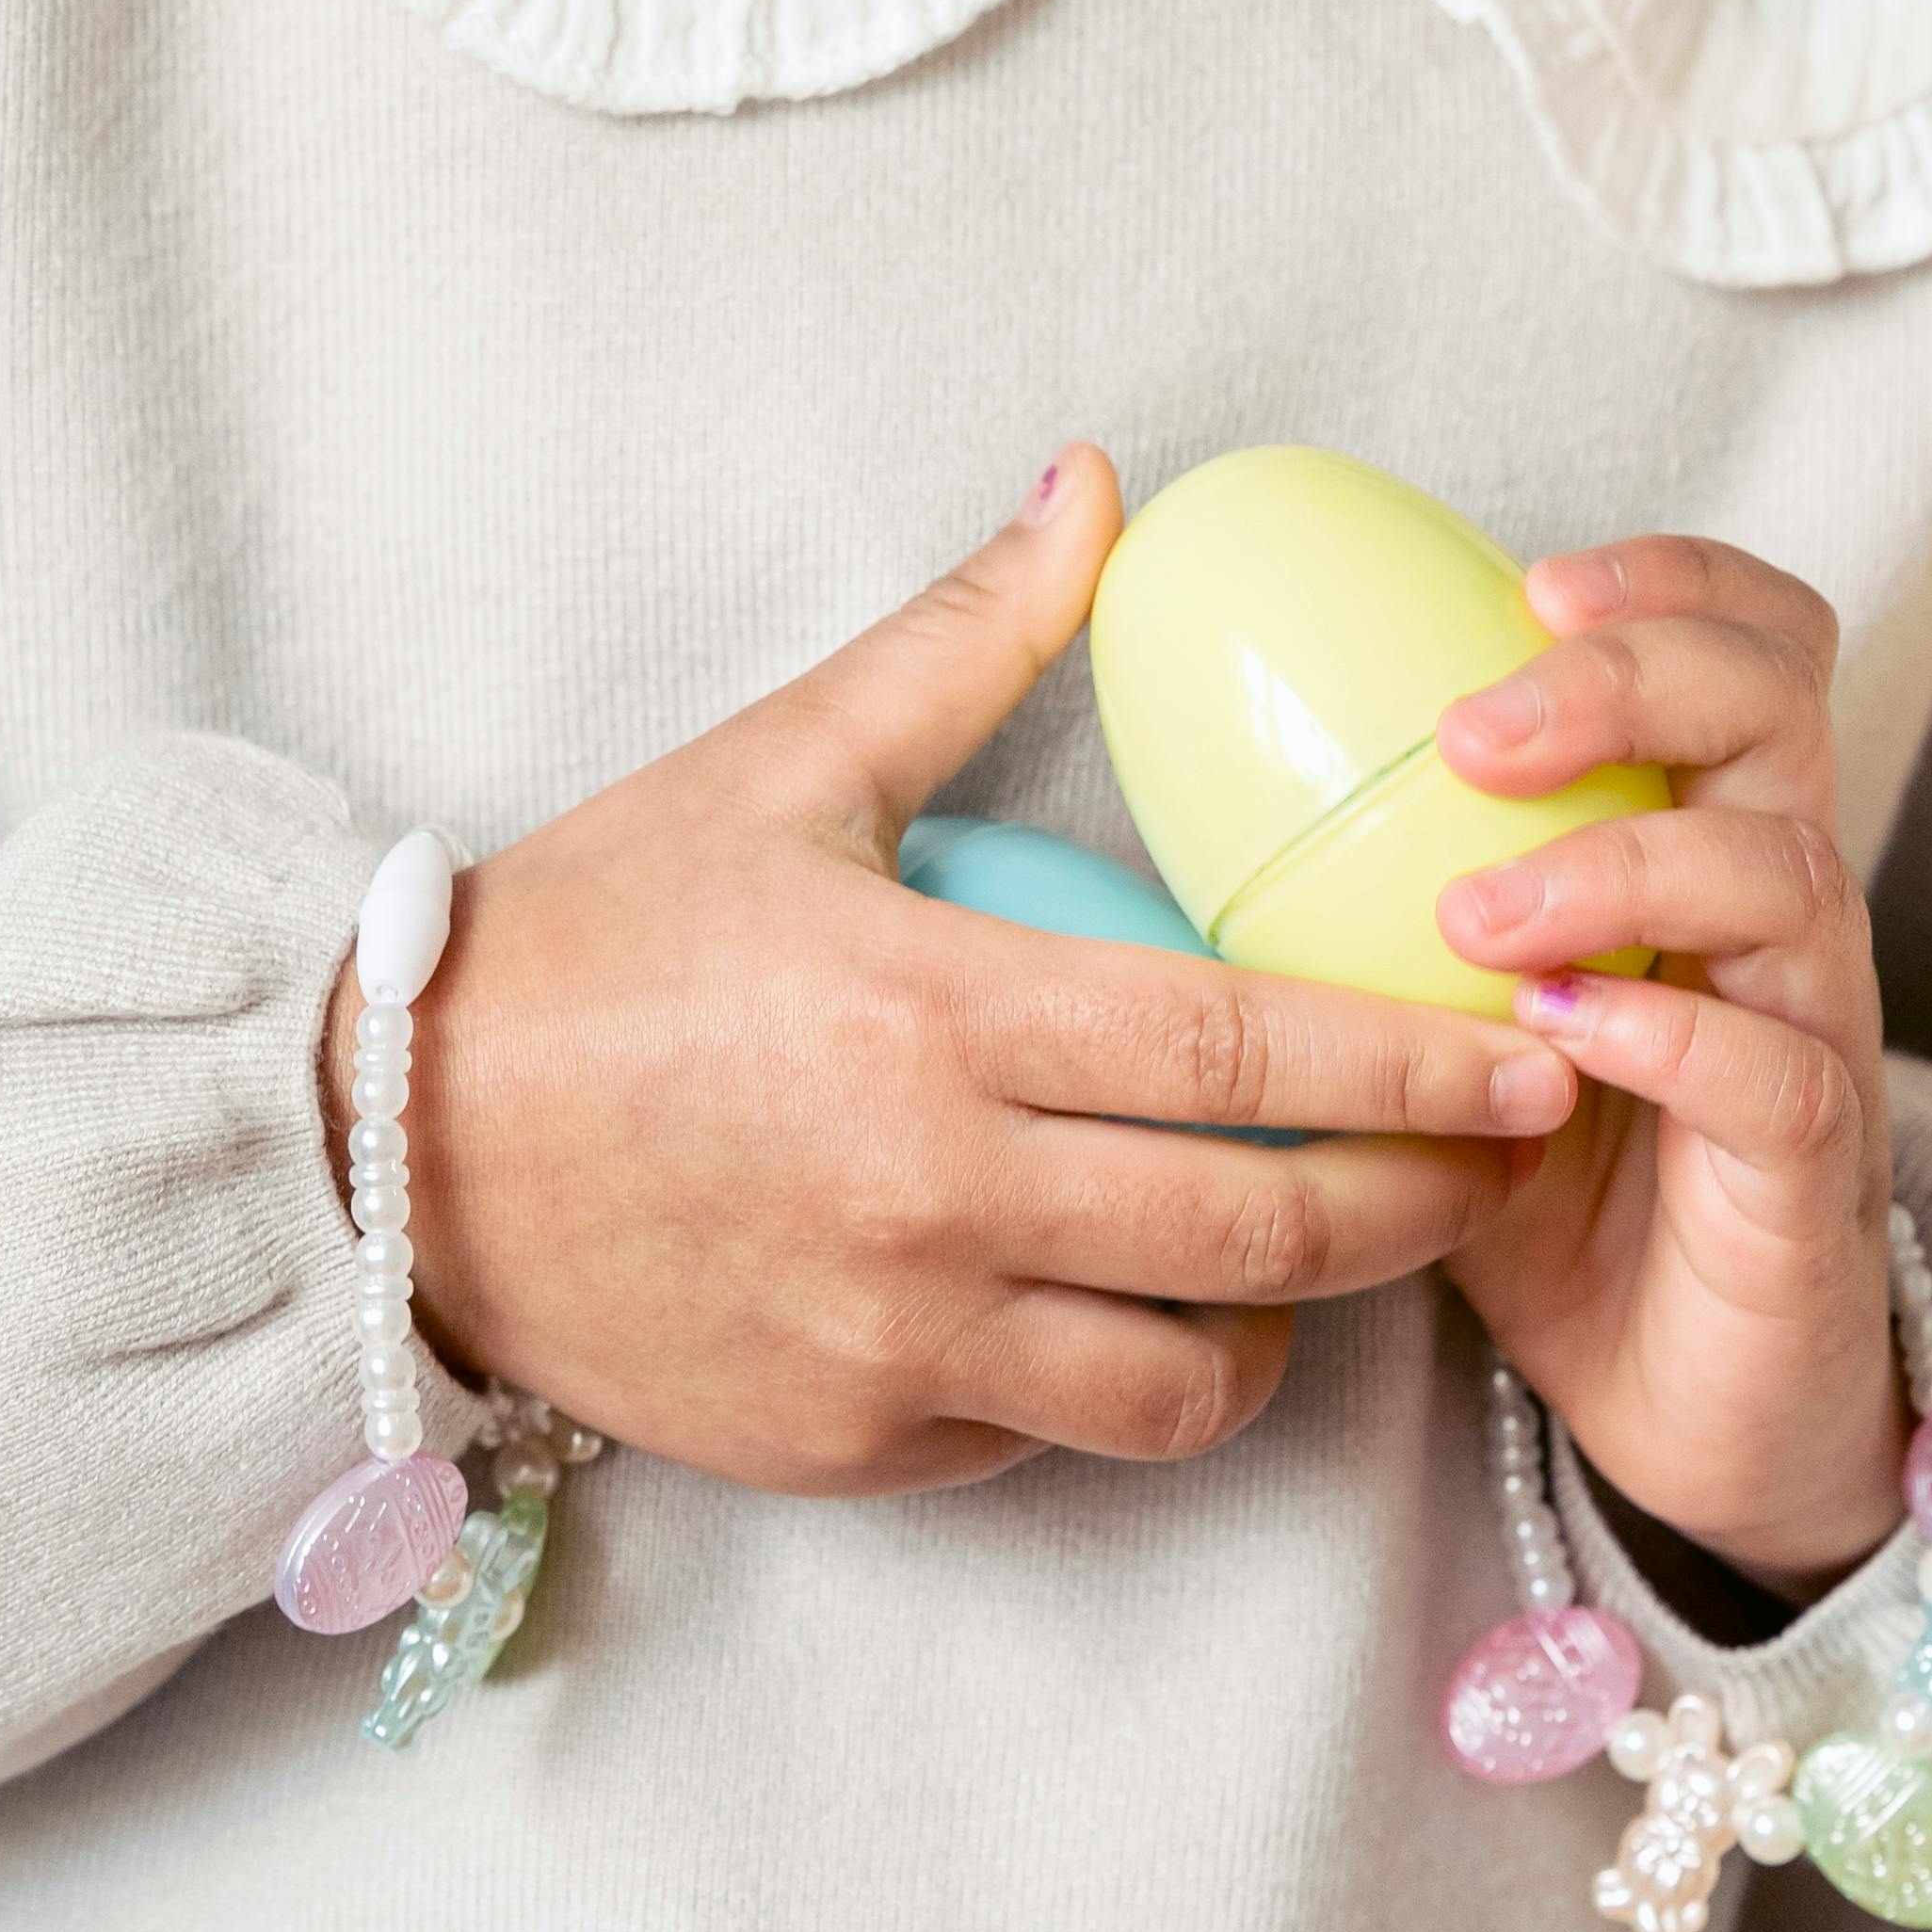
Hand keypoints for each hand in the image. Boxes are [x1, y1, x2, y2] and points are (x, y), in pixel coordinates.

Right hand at [333, 452, 1580, 1496]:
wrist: (399, 1142)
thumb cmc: (598, 935)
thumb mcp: (785, 762)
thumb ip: (968, 636)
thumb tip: (1097, 486)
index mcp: (934, 1015)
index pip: (1240, 1048)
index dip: (1409, 1061)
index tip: (1532, 1047)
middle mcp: (932, 1199)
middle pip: (1255, 1230)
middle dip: (1417, 1202)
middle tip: (1503, 1156)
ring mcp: (894, 1344)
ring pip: (1181, 1381)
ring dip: (1284, 1325)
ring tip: (1323, 1250)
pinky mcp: (852, 1445)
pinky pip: (1052, 1439)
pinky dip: (1125, 1380)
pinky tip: (1145, 1307)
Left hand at [1428, 532, 1903, 1597]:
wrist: (1679, 1403)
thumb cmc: (1547, 1171)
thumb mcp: (1440, 1001)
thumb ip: (1363, 885)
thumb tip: (1185, 760)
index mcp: (1703, 829)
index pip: (1748, 641)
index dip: (1668, 579)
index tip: (1529, 578)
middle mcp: (1779, 902)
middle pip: (1773, 704)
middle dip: (1629, 675)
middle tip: (1472, 730)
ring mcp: (1810, 1027)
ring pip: (1781, 871)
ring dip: (1616, 863)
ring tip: (1471, 912)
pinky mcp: (1811, 1168)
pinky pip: (1773, 1069)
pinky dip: (1664, 1033)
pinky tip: (1557, 1032)